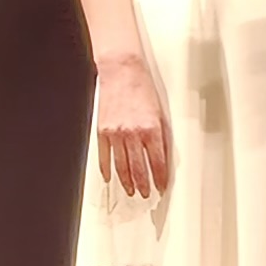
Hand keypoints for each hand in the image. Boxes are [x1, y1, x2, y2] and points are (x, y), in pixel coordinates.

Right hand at [94, 51, 173, 203]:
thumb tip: (162, 156)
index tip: (161, 187)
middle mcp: (133, 134)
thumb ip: (162, 136)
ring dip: (127, 181)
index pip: (157, 162)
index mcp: (151, 129)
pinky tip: (109, 178)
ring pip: (121, 166)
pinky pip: (104, 156)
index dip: (160, 178)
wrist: (122, 71)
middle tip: (146, 194)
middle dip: (144, 184)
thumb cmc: (143, 87)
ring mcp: (116, 133)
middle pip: (139, 168)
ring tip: (131, 191)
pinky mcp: (102, 131)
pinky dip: (107, 169)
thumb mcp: (160, 112)